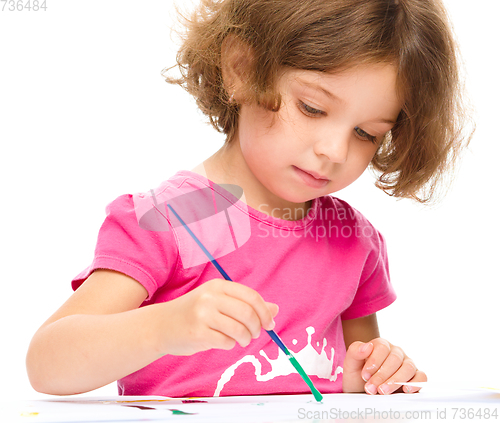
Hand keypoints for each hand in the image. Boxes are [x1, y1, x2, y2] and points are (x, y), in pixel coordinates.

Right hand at [158, 279, 278, 355]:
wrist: (161, 325)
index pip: (251, 296)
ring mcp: (203, 314)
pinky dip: (230, 345)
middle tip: (255, 334)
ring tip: (242, 340)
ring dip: (246, 338)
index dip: (265, 312)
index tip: (270, 323)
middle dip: (257, 327)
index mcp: (218, 286)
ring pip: (239, 329)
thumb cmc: (193, 314)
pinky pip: (226, 342)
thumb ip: (245, 303)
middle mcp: (210, 297)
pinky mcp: (198, 333)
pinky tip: (224, 342)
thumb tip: (275, 309)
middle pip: (248, 313)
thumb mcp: (218, 302)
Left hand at [342, 338, 426, 394]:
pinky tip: (406, 390)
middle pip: (395, 359)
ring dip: (395, 381)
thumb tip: (367, 346)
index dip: (374, 361)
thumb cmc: (357, 375)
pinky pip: (421, 377)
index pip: (382, 347)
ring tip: (383, 392)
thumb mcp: (350, 364)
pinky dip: (416, 383)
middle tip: (371, 388)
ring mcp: (406, 363)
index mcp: (381, 345)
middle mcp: (395, 352)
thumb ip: (355, 352)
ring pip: (408, 367)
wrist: (361, 391)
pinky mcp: (415, 376)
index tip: (365, 375)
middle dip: (382, 375)